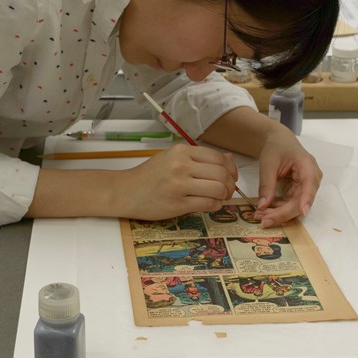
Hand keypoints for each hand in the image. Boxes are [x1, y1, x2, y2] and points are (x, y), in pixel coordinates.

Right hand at [116, 144, 237, 219]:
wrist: (125, 191)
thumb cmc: (149, 175)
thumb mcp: (173, 158)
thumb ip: (199, 158)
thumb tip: (229, 159)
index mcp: (181, 151)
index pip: (218, 158)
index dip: (231, 169)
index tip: (231, 177)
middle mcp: (181, 165)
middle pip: (221, 173)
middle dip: (230, 184)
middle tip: (227, 190)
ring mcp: (179, 185)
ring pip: (218, 189)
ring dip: (224, 196)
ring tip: (219, 198)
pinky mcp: (177, 204)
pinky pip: (207, 204)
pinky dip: (215, 205)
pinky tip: (210, 204)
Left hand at [253, 131, 321, 227]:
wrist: (279, 142)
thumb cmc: (276, 147)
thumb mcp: (268, 163)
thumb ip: (266, 184)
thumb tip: (262, 206)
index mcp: (307, 166)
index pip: (310, 185)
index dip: (306, 199)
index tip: (302, 210)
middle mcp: (311, 179)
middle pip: (301, 201)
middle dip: (282, 213)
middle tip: (263, 220)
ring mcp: (306, 187)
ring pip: (295, 206)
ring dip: (278, 213)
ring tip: (260, 216)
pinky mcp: (299, 192)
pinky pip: (290, 204)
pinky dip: (277, 209)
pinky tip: (264, 211)